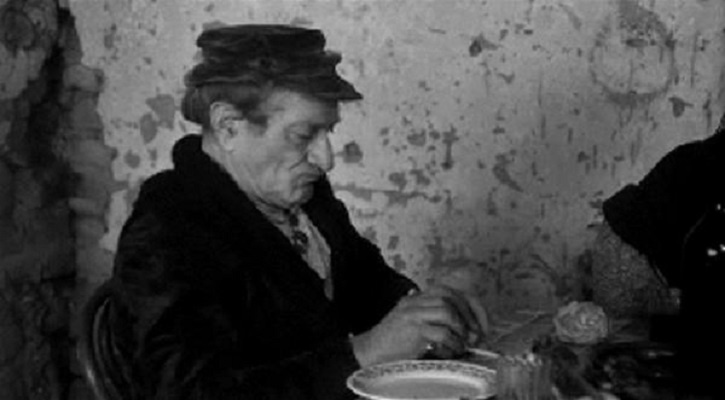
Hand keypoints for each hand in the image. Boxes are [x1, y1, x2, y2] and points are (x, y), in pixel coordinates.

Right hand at [350, 286, 483, 366]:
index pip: (449, 291)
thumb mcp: (411, 322)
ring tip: (463, 343)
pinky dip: (452, 342)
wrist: (368, 352)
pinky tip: (453, 350)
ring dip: (460, 327)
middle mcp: (414, 301)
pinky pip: (440, 332)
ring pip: (446, 310)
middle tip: (477, 334)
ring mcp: (412, 313)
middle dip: (469, 315)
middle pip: (450, 296)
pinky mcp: (411, 329)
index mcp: (416, 298)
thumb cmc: (392, 342)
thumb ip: (430, 317)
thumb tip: (462, 325)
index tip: (481, 323)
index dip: (470, 305)